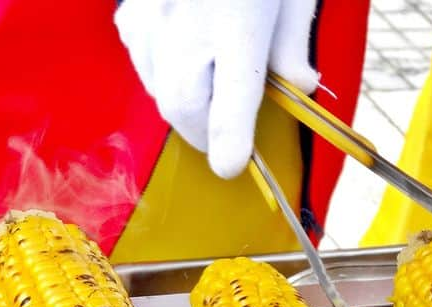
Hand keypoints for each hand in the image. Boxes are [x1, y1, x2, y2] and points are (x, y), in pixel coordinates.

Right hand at [115, 0, 319, 179]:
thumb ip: (293, 42)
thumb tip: (297, 87)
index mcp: (239, 21)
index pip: (232, 103)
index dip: (232, 144)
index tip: (233, 166)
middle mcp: (188, 22)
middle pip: (184, 107)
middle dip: (204, 132)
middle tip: (225, 139)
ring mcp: (154, 15)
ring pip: (159, 87)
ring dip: (184, 101)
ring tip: (208, 91)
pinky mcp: (134, 8)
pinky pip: (143, 58)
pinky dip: (162, 70)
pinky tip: (184, 55)